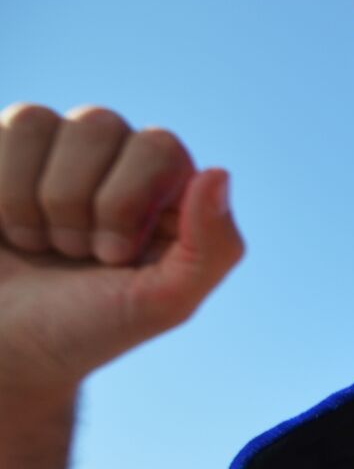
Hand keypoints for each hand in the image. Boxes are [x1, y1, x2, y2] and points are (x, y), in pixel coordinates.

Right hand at [0, 103, 242, 399]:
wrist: (7, 349)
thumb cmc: (88, 327)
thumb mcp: (165, 304)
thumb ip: (212, 248)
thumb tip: (218, 172)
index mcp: (171, 190)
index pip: (159, 147)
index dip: (126, 203)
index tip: (114, 257)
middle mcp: (121, 158)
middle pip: (99, 123)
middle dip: (80, 204)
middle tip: (78, 253)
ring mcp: (60, 149)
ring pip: (39, 120)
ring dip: (35, 200)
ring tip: (45, 243)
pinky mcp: (5, 150)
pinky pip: (6, 126)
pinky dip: (1, 193)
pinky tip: (10, 228)